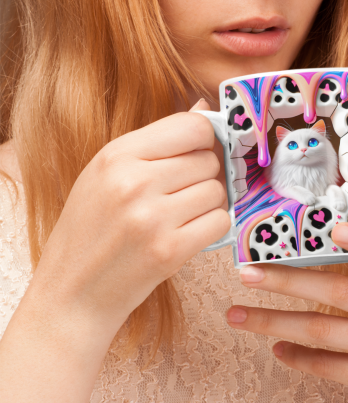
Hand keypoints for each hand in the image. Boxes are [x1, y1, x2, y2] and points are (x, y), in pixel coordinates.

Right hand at [31, 103, 229, 334]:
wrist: (73, 294)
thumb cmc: (92, 230)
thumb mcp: (107, 174)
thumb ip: (156, 142)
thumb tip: (205, 108)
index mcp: (116, 155)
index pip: (192, 126)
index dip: (204, 139)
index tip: (197, 154)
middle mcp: (133, 181)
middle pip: (208, 159)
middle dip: (204, 176)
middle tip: (180, 194)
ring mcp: (152, 217)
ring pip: (218, 190)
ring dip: (208, 204)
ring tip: (179, 217)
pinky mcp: (169, 250)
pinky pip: (220, 222)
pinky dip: (212, 228)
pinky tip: (187, 234)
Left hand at [227, 223, 347, 402]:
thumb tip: (331, 234)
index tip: (334, 226)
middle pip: (339, 291)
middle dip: (286, 281)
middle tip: (245, 273)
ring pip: (324, 331)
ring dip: (274, 322)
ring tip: (237, 316)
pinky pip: (332, 367)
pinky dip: (299, 357)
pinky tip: (275, 348)